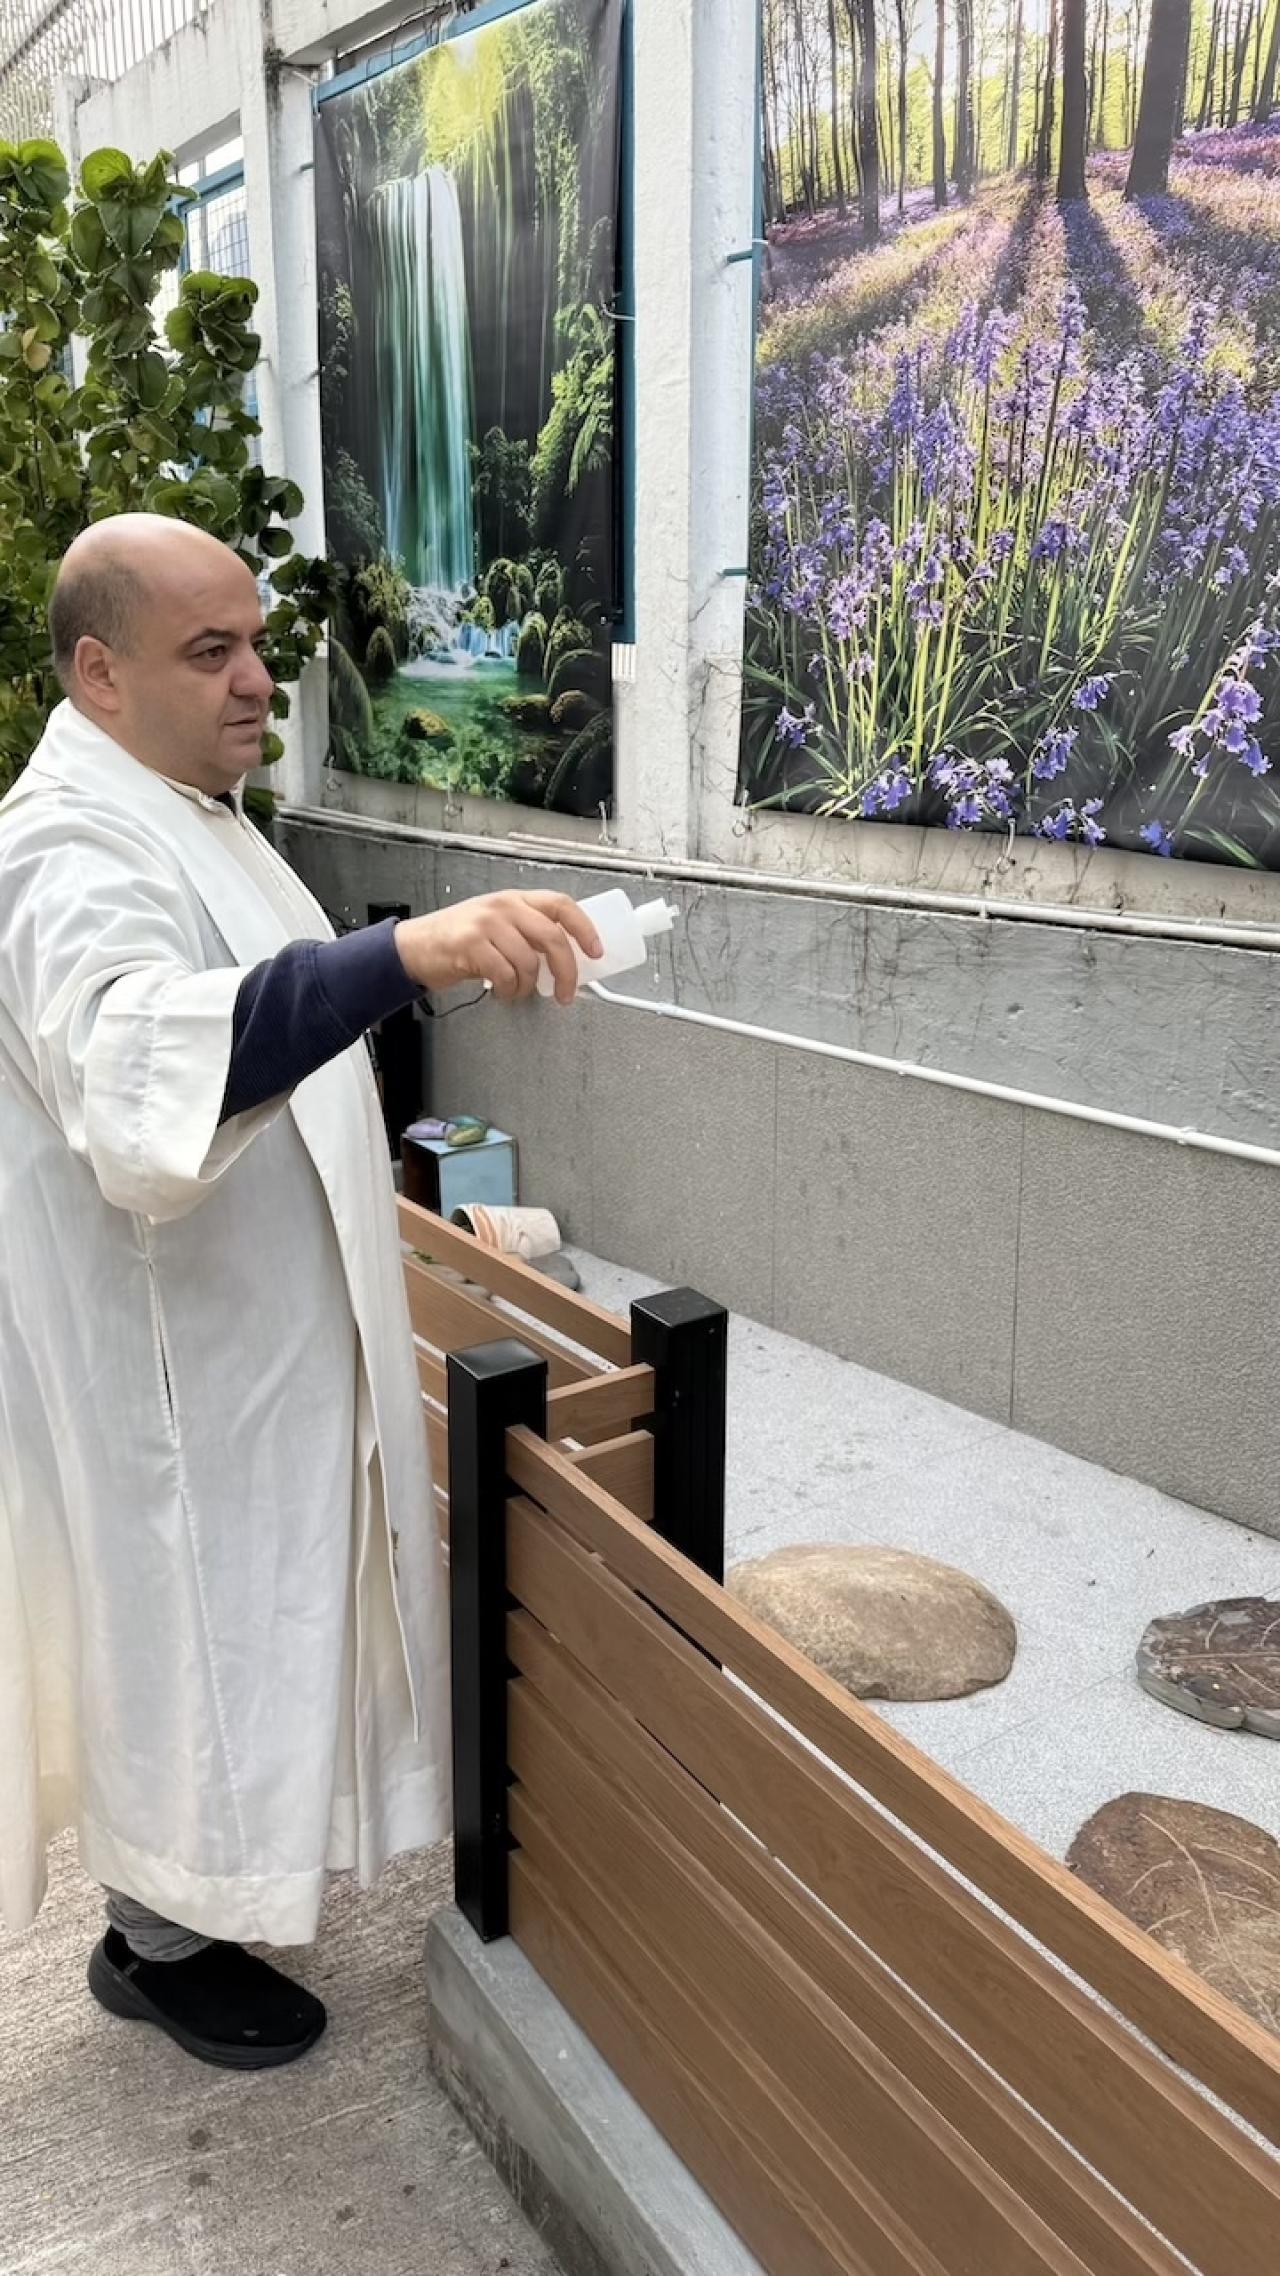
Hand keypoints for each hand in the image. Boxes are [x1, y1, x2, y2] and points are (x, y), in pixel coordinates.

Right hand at [394, 891, 602, 1006]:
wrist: (415, 947)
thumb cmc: (457, 940)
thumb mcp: (497, 926)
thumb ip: (528, 934)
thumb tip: (565, 959)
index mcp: (515, 900)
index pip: (561, 905)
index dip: (584, 929)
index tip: (595, 951)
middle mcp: (503, 906)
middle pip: (552, 938)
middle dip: (566, 971)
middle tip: (565, 992)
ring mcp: (486, 923)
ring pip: (529, 962)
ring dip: (527, 986)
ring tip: (516, 990)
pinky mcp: (471, 943)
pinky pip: (505, 974)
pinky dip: (507, 990)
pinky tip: (500, 991)